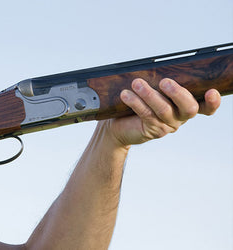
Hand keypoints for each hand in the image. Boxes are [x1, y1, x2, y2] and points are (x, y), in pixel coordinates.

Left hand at [103, 78, 220, 146]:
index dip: (212, 102)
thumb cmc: (139, 100)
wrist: (119, 123)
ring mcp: (168, 125)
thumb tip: (155, 65)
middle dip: (178, 93)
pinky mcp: (153, 130)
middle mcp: (181, 116)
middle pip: (188, 108)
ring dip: (150, 94)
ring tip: (137, 83)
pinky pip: (147, 115)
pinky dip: (136, 103)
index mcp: (186, 104)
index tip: (211, 92)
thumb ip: (159, 80)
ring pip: (164, 110)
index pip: (206, 106)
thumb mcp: (152, 88)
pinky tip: (126, 95)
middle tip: (164, 82)